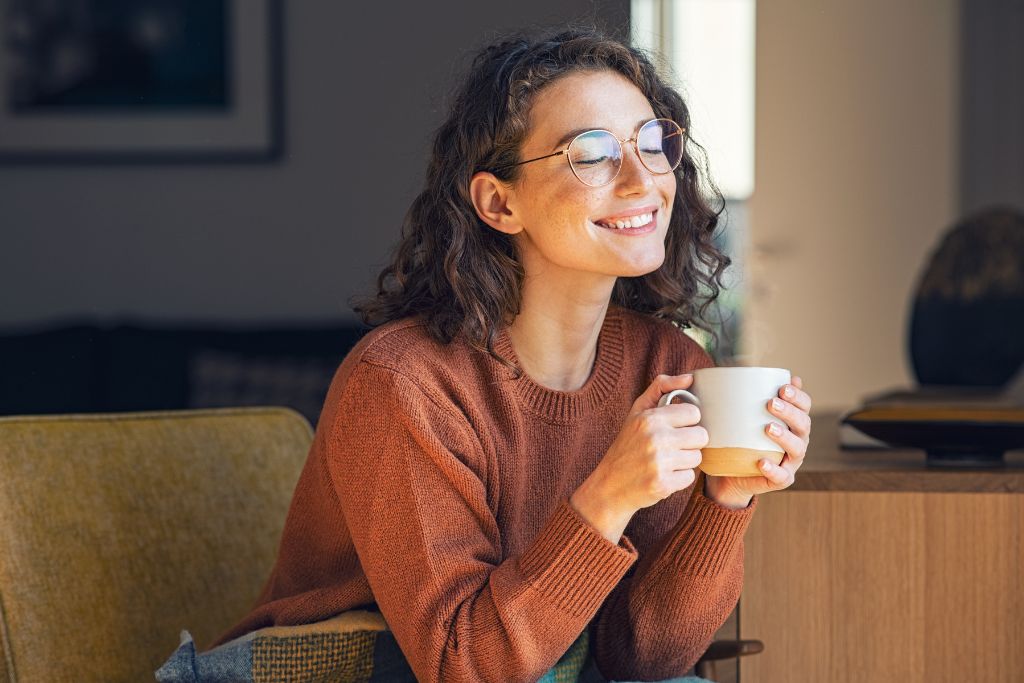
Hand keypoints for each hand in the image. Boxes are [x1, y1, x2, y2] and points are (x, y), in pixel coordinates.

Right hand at [570, 373, 708, 542]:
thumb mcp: (637, 412)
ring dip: (685, 461)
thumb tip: (690, 377)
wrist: (609, 485)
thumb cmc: (627, 445)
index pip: (694, 413)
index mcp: (650, 418)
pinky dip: (679, 479)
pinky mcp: (663, 484)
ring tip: (666, 461)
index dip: (687, 422)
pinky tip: (663, 475)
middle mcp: (655, 438)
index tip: (675, 428)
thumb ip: (661, 388)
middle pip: (701, 436)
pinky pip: (689, 477)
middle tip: (673, 446)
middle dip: (690, 442)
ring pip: (697, 457)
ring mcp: (659, 463)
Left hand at [704, 376, 812, 508]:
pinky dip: (773, 469)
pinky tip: (762, 462)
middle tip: (771, 403)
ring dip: (785, 437)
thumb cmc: (739, 438)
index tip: (782, 388)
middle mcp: (797, 440)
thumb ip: (745, 396)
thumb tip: (740, 368)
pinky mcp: (781, 479)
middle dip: (790, 412)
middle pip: (803, 424)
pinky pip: (781, 476)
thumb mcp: (740, 415)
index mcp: (792, 422)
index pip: (804, 406)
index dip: (798, 396)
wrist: (730, 473)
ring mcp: (791, 461)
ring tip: (768, 428)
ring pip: (797, 449)